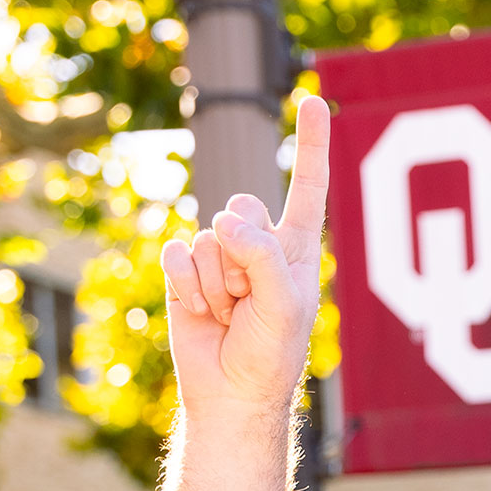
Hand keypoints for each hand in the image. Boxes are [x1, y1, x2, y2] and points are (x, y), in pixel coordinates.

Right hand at [160, 94, 330, 420]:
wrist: (232, 393)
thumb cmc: (271, 354)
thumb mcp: (284, 305)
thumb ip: (262, 257)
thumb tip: (226, 220)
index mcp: (295, 247)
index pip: (306, 185)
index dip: (310, 143)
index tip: (313, 97)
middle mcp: (258, 244)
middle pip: (242, 207)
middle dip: (243, 256)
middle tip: (249, 299)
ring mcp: (220, 256)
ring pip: (208, 236)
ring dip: (216, 282)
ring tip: (230, 314)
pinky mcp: (186, 271)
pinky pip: (177, 253)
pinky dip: (187, 284)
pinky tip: (201, 312)